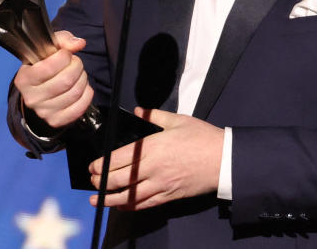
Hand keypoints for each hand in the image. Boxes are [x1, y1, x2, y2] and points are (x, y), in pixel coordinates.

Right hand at [13, 30, 93, 128]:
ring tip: (78, 74)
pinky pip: (80, 107)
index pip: (50, 66)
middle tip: (75, 63)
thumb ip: (63, 40)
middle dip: (77, 66)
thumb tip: (78, 44)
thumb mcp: (48, 48)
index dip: (64, 56)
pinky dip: (87, 94)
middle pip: (66, 80)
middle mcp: (31, 98)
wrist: (38, 90)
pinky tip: (82, 87)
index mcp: (24, 79)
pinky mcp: (56, 121)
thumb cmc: (44, 65)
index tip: (65, 54)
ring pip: (75, 92)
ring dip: (83, 79)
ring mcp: (43, 112)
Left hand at [89, 108, 223, 209]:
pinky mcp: (169, 196)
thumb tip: (139, 110)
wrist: (223, 159)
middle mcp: (152, 168)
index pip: (118, 159)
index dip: (101, 165)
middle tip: (92, 181)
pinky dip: (131, 206)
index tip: (92, 166)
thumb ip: (154, 115)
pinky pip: (145, 204)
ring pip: (130, 197)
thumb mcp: (177, 120)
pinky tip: (122, 206)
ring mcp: (161, 185)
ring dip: (111, 199)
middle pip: (119, 180)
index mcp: (152, 147)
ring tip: (98, 200)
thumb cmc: (201, 137)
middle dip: (102, 182)